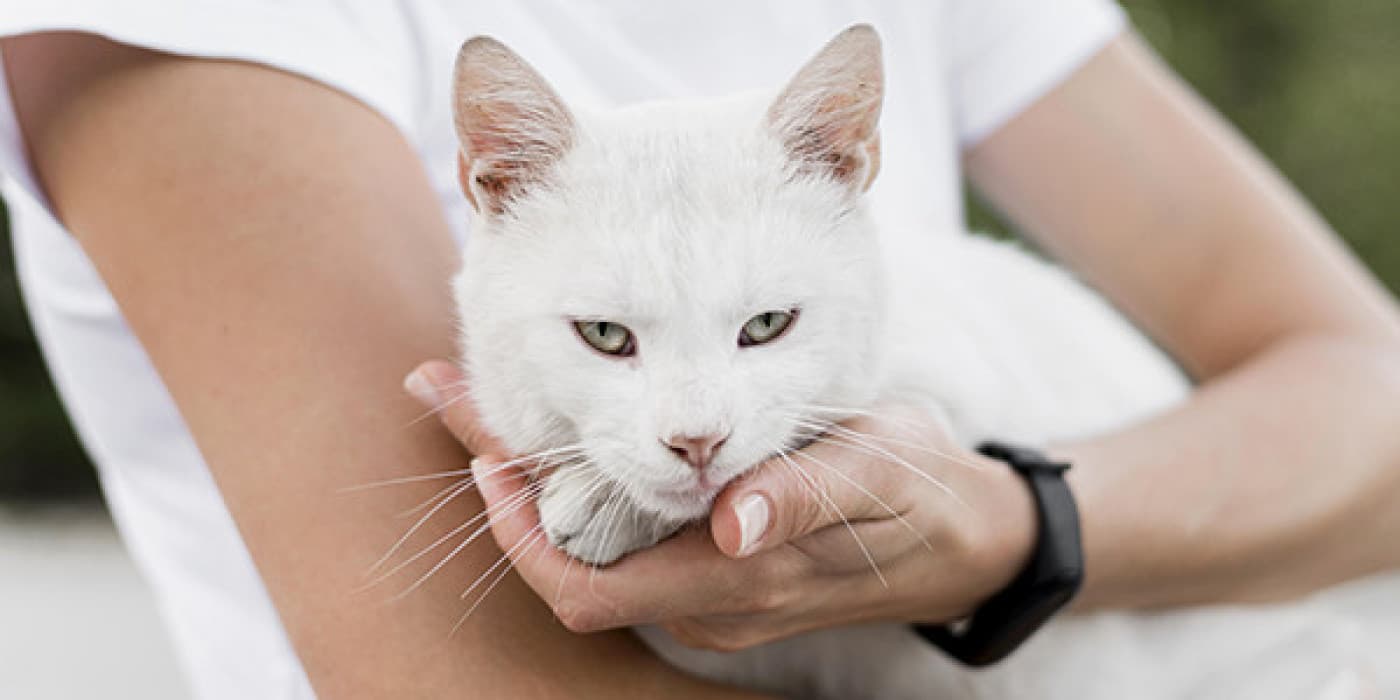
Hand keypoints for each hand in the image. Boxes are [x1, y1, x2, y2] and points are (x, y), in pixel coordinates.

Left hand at [405, 360, 1037, 650]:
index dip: (520, 535)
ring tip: (487, 400)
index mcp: (731, 581)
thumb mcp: (875, 478)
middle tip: (448, 393)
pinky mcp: (718, 572)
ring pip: (593, 552)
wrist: (965, 539)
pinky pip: (628, 541)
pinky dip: (585, 487)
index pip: (586, 591)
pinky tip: (570, 430)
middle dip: (502, 488)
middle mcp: (703, 603)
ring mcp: (707, 594)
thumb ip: (804, 500)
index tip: (487, 453)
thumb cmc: (919, 496)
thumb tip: (734, 523)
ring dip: (537, 481)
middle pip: (567, 566)